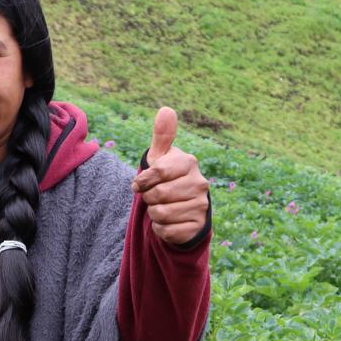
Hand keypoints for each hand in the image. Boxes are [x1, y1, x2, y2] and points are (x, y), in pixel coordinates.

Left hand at [130, 107, 209, 245]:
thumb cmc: (167, 178)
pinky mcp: (197, 226)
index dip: (142, 181)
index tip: (140, 184)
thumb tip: (166, 109)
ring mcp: (201, 206)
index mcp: (189, 163)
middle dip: (148, 198)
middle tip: (153, 196)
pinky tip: (168, 221)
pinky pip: (167, 231)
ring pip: (161, 214)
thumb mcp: (161, 157)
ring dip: (154, 214)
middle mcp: (200, 183)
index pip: (156, 172)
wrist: (183, 206)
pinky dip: (161, 229)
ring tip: (162, 208)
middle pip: (157, 195)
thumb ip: (162, 136)